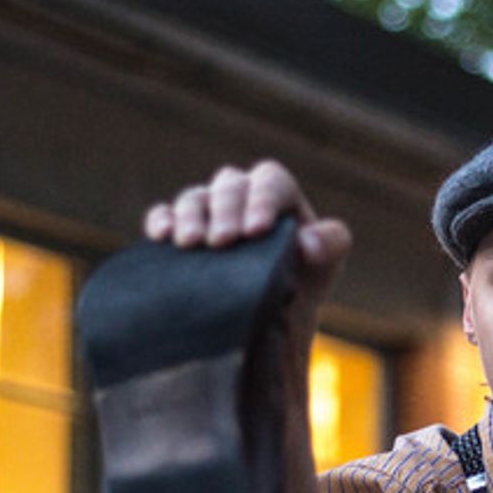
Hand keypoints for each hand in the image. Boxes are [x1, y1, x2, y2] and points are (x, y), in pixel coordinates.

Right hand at [144, 160, 351, 309]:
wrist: (276, 311)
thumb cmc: (305, 278)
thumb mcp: (329, 261)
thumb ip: (331, 243)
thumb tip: (307, 243)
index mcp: (278, 194)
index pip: (270, 181)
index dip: (262, 200)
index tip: (257, 230)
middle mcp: (241, 195)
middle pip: (229, 185)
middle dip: (226, 211)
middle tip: (223, 242)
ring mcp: (209, 211)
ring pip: (195, 197)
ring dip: (191, 216)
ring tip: (191, 243)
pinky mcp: (183, 230)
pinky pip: (165, 214)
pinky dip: (161, 220)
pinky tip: (162, 236)